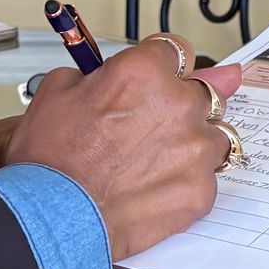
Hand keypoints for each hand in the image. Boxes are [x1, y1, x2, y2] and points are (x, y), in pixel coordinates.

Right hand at [4, 35, 243, 257]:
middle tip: (164, 119)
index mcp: (144, 72)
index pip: (177, 50)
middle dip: (187, 101)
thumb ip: (93, 75)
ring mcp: (195, 149)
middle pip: (208, 89)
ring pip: (216, 135)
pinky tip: (158, 188)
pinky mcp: (201, 190)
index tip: (166, 74)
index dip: (166, 64)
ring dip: (195, 142)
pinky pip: (207, 178)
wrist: (55, 217)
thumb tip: (102, 77)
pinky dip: (188, 181)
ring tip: (162, 160)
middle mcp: (178, 104)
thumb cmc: (51, 161)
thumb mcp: (56, 91)